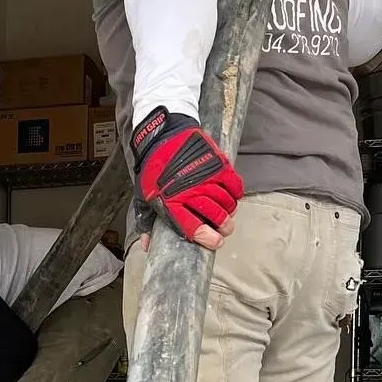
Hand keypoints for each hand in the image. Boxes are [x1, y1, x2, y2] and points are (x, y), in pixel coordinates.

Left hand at [130, 107, 242, 249]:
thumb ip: (147, 221)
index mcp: (171, 202)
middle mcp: (191, 191)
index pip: (194, 227)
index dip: (208, 238)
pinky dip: (236, 193)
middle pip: (216, 216)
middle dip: (224, 227)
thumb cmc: (153, 168)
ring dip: (230, 211)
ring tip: (228, 214)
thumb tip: (147, 245)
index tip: (216, 242)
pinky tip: (233, 197)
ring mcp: (207, 177)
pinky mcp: (218, 164)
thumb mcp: (144, 195)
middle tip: (225, 230)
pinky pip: (234, 184)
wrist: (162, 136)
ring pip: (227, 202)